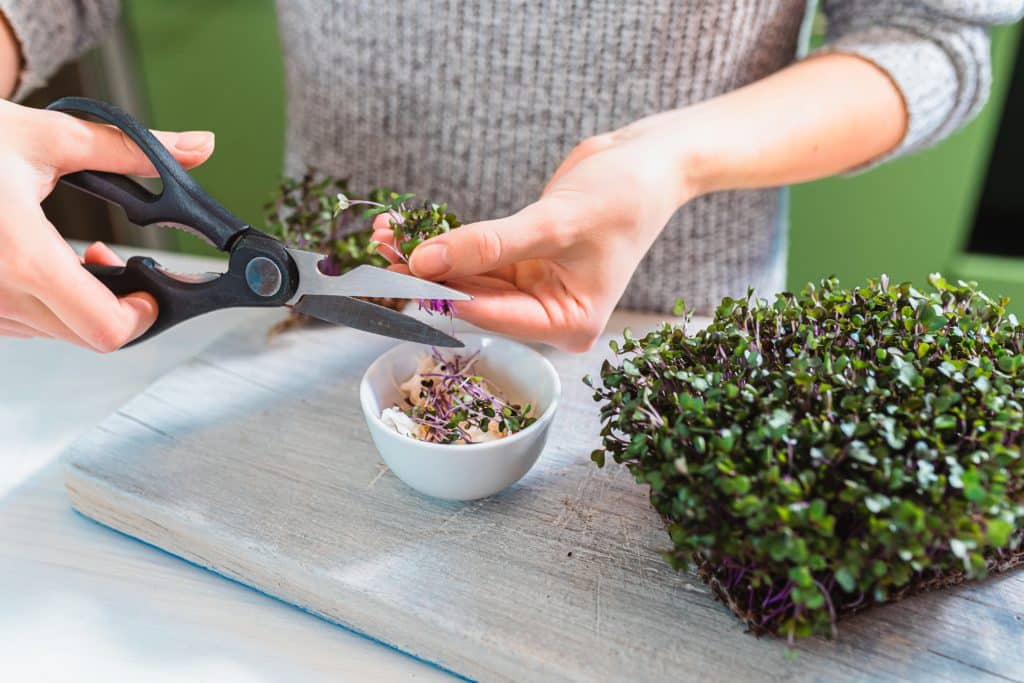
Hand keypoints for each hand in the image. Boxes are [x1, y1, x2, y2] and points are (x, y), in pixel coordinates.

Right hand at [0, 99, 214, 350]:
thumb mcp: (49, 137)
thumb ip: (132, 150)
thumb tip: (201, 145)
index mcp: (23, 257)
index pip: (106, 329)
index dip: (143, 315)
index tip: (151, 286)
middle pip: (88, 336)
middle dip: (117, 304)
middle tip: (118, 262)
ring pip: (55, 332)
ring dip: (79, 301)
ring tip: (76, 253)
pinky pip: (23, 324)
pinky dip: (45, 301)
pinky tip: (39, 261)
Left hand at [373, 116, 696, 350]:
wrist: (649, 160)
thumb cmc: (624, 195)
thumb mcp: (557, 223)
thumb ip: (490, 245)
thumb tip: (426, 260)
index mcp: (568, 322)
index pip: (492, 314)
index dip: (441, 295)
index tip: (397, 275)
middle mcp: (548, 312)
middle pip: (473, 299)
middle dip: (425, 275)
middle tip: (378, 252)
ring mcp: (533, 287)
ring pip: (467, 278)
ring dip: (426, 258)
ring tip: (384, 235)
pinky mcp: (521, 261)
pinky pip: (474, 256)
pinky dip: (444, 242)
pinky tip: (406, 230)